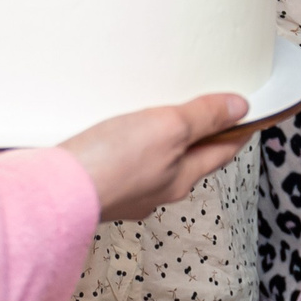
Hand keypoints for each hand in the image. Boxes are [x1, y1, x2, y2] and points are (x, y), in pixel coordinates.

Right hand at [61, 94, 252, 221]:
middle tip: (203, 111)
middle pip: (186, 160)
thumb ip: (203, 118)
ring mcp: (125, 191)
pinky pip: (120, 164)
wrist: (54, 192)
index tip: (246, 115)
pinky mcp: (95, 184)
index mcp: (181, 178)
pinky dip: (125, 148)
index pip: (220, 152)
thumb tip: (240, 109)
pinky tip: (112, 135)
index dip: (235, 131)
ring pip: (152, 163)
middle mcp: (156, 190)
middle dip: (196, 137)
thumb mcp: (169, 128)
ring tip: (155, 117)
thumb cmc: (113, 164)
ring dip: (158, 142)